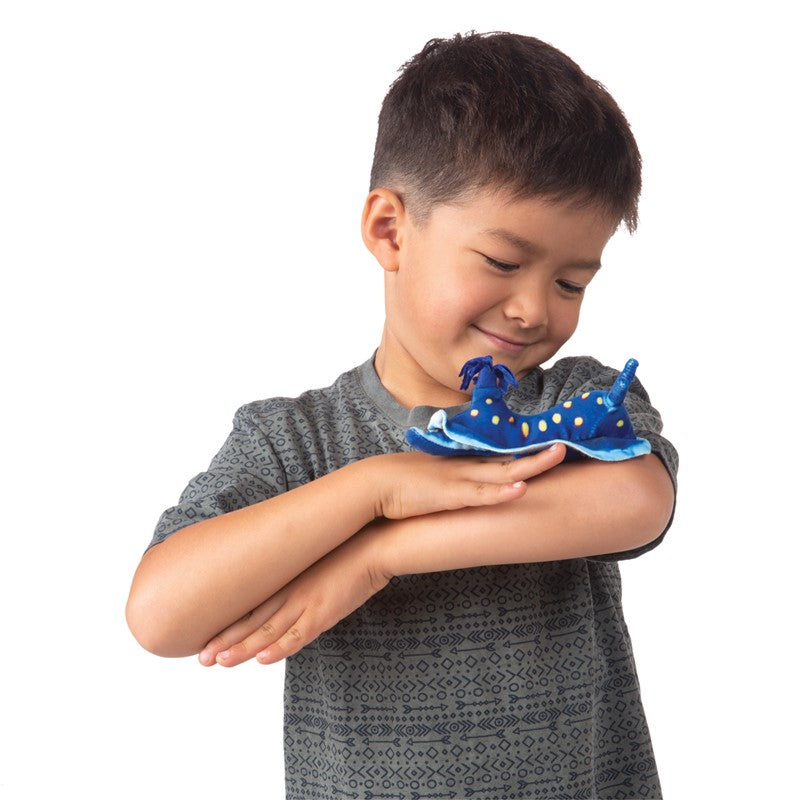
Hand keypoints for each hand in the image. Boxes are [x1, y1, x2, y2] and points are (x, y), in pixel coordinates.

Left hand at [198, 526, 389, 666]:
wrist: (374, 545)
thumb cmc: (348, 553)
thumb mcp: (316, 565)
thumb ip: (301, 581)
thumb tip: (289, 593)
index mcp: (285, 581)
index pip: (249, 607)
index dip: (226, 625)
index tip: (204, 639)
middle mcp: (289, 591)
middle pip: (250, 620)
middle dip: (225, 641)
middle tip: (201, 658)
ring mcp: (305, 602)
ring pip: (267, 630)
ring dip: (243, 648)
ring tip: (219, 661)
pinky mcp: (324, 611)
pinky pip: (299, 634)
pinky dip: (280, 648)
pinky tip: (263, 659)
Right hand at [372, 444, 565, 519]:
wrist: (375, 485)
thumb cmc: (402, 484)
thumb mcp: (434, 479)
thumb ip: (452, 480)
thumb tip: (464, 485)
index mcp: (463, 463)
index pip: (501, 454)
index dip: (526, 450)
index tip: (550, 444)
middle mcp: (466, 466)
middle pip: (510, 457)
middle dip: (540, 451)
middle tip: (568, 442)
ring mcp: (460, 479)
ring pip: (504, 472)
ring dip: (533, 463)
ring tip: (558, 453)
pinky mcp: (450, 495)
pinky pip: (481, 495)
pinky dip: (502, 492)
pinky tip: (521, 488)